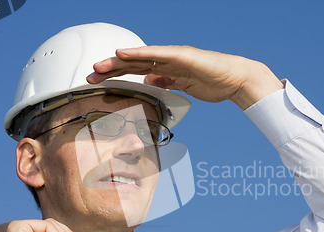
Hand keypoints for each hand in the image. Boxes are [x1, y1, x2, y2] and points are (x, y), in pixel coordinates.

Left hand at [86, 46, 283, 109]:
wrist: (234, 79)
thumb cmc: (212, 83)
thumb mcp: (182, 86)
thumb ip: (166, 82)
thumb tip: (149, 81)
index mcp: (165, 69)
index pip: (135, 71)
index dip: (115, 74)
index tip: (97, 83)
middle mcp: (166, 60)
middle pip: (132, 63)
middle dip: (109, 69)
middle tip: (89, 75)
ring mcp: (173, 57)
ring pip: (140, 58)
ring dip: (117, 61)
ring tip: (98, 65)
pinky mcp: (182, 56)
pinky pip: (157, 55)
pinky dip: (139, 54)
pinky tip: (123, 53)